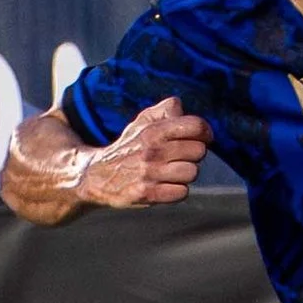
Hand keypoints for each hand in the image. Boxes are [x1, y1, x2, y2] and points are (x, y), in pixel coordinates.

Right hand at [81, 96, 211, 207]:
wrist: (97, 176)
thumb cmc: (128, 147)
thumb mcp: (142, 122)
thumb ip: (165, 110)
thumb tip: (182, 108)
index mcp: (153, 131)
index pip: (196, 126)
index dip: (205, 132)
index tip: (201, 137)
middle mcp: (151, 151)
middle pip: (199, 151)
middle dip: (193, 154)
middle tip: (179, 156)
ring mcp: (149, 174)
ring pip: (192, 172)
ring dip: (185, 173)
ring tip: (171, 172)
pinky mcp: (147, 195)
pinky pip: (181, 192)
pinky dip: (177, 190)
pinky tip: (165, 186)